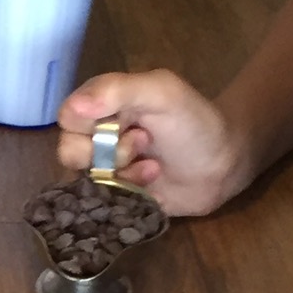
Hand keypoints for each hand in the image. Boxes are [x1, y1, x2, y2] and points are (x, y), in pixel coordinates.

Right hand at [54, 70, 249, 216]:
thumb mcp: (162, 93)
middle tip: (144, 144)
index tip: (127, 123)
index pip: (68, 118)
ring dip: (120, 176)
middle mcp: (97, 136)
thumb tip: (73, 107)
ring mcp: (104, 169)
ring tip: (152, 168)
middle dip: (110, 153)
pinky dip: (124, 195)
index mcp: (102, 104)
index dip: (93, 126)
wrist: (224, 165)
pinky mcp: (113, 197)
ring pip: (83, 180)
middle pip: (71, 152)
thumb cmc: (195, 122)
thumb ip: (117, 89)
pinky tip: (151, 185)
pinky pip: (97, 203)